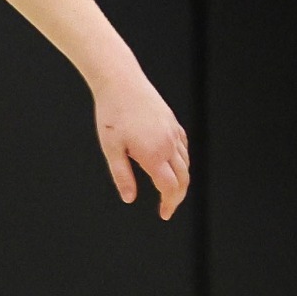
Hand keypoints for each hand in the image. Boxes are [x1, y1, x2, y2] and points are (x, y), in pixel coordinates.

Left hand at [92, 72, 189, 219]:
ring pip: (185, 163)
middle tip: (167, 206)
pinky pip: (184, 147)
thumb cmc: (111, 114)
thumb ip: (122, 175)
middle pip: (183, 179)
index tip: (164, 214)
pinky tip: (172, 163)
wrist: (120, 81)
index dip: (169, 204)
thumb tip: (129, 199)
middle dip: (177, 196)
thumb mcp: (111, 148)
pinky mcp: (172, 122)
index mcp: (154, 154)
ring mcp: (173, 132)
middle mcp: (169, 144)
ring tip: (168, 188)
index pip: (170, 188)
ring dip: (181, 179)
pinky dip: (182, 161)